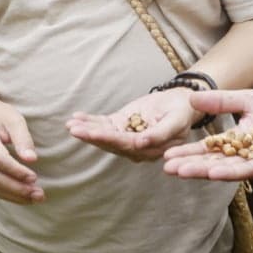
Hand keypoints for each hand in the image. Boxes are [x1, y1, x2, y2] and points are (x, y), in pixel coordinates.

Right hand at [0, 94, 42, 203]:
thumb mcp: (14, 120)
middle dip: (18, 189)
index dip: (16, 171)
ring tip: (36, 198)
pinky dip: (9, 195)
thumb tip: (31, 159)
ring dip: (15, 195)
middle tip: (39, 194)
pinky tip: (24, 197)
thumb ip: (23, 139)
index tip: (34, 177)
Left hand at [67, 88, 194, 160]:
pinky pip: (103, 124)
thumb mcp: (176, 121)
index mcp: (150, 149)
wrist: (181, 103)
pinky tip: (77, 117)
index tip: (93, 134)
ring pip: (104, 134)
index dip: (108, 139)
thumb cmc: (182, 112)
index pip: (125, 145)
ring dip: (86, 129)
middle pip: (110, 142)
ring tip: (71, 124)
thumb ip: (160, 134)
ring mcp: (127, 135)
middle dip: (91, 136)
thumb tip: (141, 143)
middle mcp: (135, 146)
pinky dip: (90, 121)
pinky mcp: (122, 125)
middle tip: (74, 130)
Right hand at [161, 88, 252, 181]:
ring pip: (225, 167)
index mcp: (238, 139)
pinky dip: (229, 170)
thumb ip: (223, 101)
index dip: (189, 153)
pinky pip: (247, 168)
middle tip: (166, 169)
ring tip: (181, 172)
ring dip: (203, 170)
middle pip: (213, 161)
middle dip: (190, 165)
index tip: (167, 157)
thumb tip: (193, 99)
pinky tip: (213, 172)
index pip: (209, 148)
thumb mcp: (250, 99)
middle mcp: (244, 154)